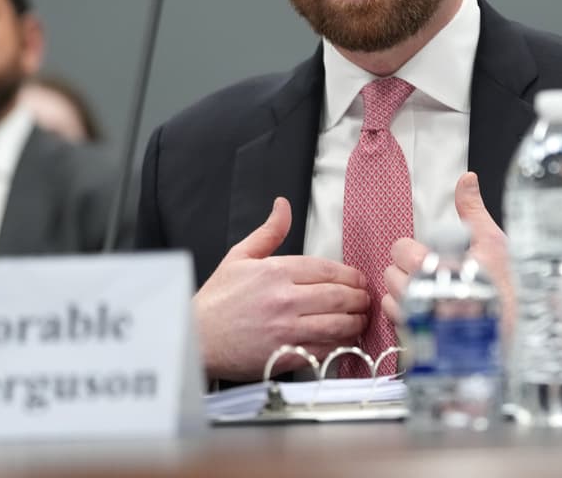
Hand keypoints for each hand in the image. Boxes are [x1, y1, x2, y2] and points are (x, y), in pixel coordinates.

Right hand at [193, 197, 370, 381]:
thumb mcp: (239, 257)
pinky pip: (325, 349)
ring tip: (360, 318)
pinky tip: (345, 339)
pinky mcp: (287, 354)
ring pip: (338, 323)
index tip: (357, 280)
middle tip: (364, 299)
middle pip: (339, 296)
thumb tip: (283, 206)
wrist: (197, 338)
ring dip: (356, 321)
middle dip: (359, 297)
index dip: (350, 275)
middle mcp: (284, 299)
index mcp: (276, 271)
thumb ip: (269, 232)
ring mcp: (287, 329)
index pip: (328, 269)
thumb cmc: (217, 300)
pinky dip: (342, 344)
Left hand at [382, 172, 514, 339]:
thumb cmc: (502, 291)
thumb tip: (466, 178)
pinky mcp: (415, 338)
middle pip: (390, 272)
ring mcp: (417, 319)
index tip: (431, 256)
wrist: (507, 340)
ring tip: (431, 295)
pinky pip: (394, 319)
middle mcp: (422, 295)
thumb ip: (473, 211)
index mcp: (437, 267)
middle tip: (433, 275)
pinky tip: (426, 312)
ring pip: (390, 295)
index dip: (413, 250)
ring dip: (405, 293)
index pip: (400, 249)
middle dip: (409, 271)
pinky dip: (405, 314)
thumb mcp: (494, 245)